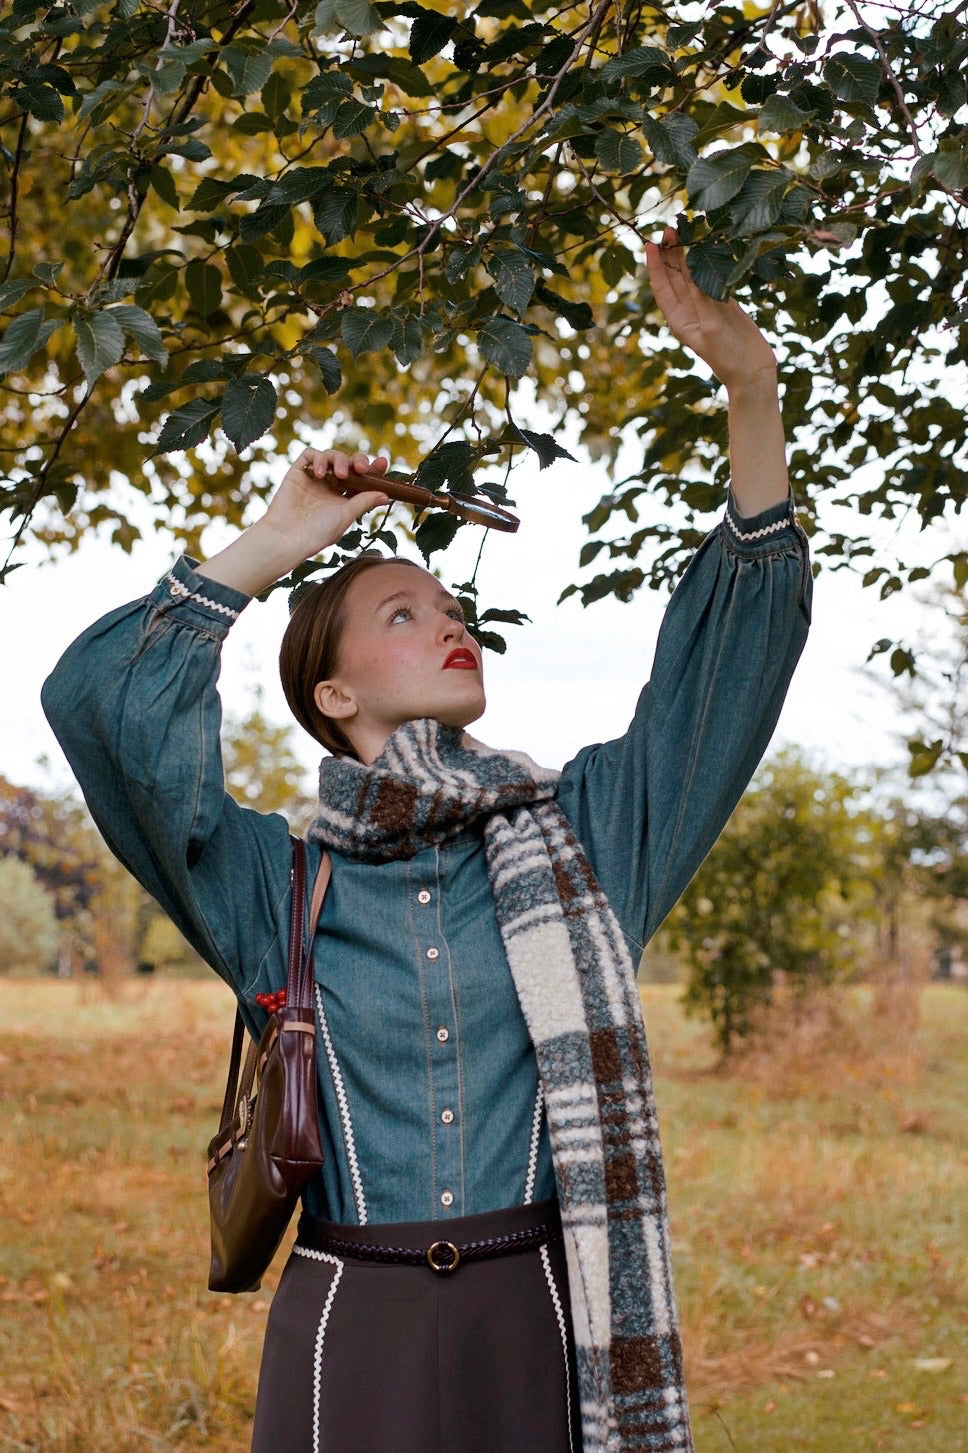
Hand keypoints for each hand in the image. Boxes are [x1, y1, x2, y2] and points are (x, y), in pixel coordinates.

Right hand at [259, 448, 389, 562]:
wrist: (288, 537)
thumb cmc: (317, 532)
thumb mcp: (345, 516)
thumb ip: (363, 502)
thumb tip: (386, 495)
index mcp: (344, 498)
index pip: (362, 479)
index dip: (373, 469)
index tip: (382, 463)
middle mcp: (330, 486)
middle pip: (349, 463)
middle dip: (358, 460)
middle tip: (362, 468)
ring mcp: (314, 478)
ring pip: (331, 456)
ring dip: (339, 459)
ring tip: (339, 474)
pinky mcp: (298, 472)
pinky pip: (309, 455)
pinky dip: (318, 458)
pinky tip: (320, 473)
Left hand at [645, 226, 777, 393]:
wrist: (753, 373)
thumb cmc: (728, 356)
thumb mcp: (711, 327)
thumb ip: (700, 298)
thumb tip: (688, 269)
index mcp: (678, 319)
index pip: (661, 287)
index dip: (655, 265)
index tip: (650, 244)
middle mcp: (689, 310)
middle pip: (675, 276)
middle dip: (671, 252)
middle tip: (670, 227)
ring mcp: (707, 305)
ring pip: (695, 274)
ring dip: (690, 253)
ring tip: (687, 230)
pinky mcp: (725, 302)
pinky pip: (714, 277)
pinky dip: (711, 261)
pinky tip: (710, 245)